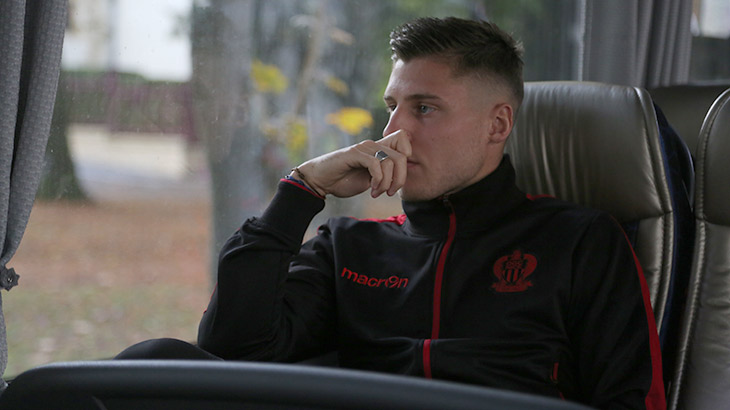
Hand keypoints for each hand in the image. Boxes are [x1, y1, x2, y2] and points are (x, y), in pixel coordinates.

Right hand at [293, 130, 411, 197]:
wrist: (320, 181)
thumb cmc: (343, 180)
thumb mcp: (370, 179)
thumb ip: (384, 175)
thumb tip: (401, 179)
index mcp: (377, 149)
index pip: (403, 138)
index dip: (407, 155)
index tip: (398, 177)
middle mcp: (372, 145)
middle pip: (402, 156)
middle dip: (400, 179)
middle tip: (389, 192)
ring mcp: (363, 148)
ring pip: (390, 161)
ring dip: (386, 183)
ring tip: (377, 192)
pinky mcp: (354, 154)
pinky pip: (376, 164)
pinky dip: (378, 180)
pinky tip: (372, 189)